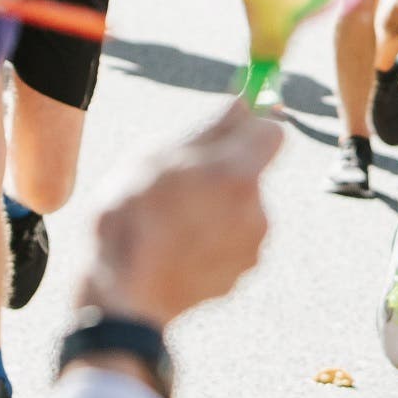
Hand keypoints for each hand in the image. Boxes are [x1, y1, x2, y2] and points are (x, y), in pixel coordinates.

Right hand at [80, 102, 282, 326]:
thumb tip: (243, 103)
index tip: (227, 131)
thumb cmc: (131, 217)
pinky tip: (180, 247)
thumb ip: (208, 128)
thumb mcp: (155, 156)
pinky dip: (214, 239)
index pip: (273, 132)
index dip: (250, 128)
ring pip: (243, 208)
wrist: (124, 294)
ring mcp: (252, 246)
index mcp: (237, 173)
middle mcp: (256, 209)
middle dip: (227, 170)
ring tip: (174, 220)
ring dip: (218, 207)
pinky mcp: (243, 274)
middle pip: (255, 172)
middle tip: (183, 181)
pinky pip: (235, 241)